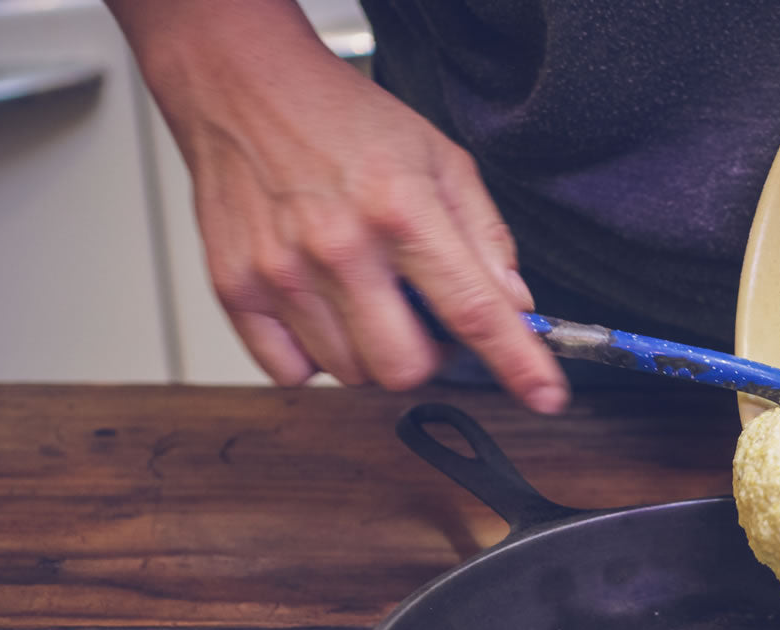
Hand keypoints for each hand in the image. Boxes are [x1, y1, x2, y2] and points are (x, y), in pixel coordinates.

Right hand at [107, 0, 566, 410]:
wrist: (240, 84)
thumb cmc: (342, 118)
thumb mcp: (439, 158)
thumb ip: (486, 236)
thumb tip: (517, 304)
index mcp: (401, 211)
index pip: (474, 310)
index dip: (518, 363)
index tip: (545, 395)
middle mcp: (339, 247)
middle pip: (404, 367)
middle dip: (428, 357)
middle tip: (422, 316)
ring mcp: (281, 272)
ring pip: (350, 374)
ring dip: (370, 351)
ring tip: (365, 297)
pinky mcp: (234, 287)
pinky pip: (290, 372)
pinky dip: (313, 356)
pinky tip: (321, 310)